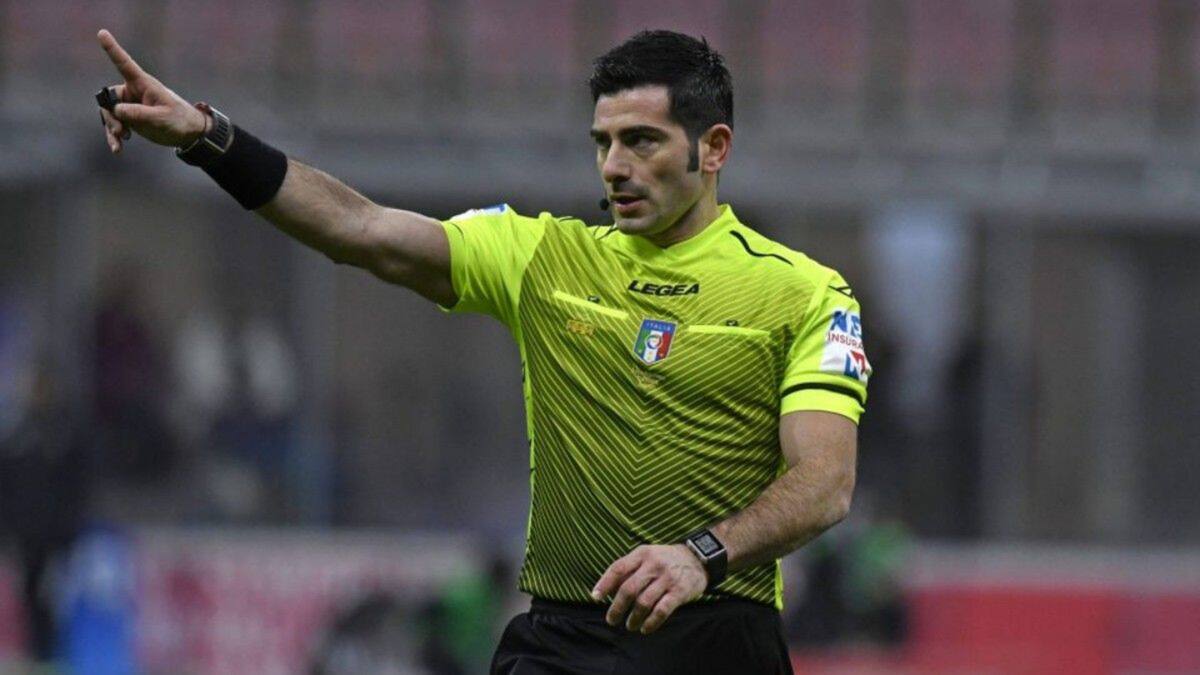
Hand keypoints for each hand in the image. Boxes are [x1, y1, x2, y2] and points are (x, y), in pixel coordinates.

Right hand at [96, 29, 208, 153]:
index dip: (112, 49)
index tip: (102, 33)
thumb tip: (116, 110)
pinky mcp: (131, 118)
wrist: (189, 134)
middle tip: (120, 132)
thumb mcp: (161, 118)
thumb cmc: (180, 120)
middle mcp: (134, 91)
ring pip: (110, 113)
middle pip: (109, 98)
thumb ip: (139, 114)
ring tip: (120, 142)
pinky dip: (114, 136)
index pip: (124, 64)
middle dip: (111, 115)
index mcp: (143, 84)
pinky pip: (115, 125)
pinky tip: (117, 149)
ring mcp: (131, 105)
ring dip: (112, 128)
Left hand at [591, 544, 706, 633]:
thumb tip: (606, 589)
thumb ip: (628, 569)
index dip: (604, 584)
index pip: (618, 568)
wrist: (699, 558)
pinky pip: (661, 611)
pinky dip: (651, 622)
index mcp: (642, 554)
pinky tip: (645, 628)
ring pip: (644, 602)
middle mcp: (654, 564)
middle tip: (612, 620)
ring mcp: (668, 578)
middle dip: (617, 607)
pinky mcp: (680, 592)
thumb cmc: (665, 560)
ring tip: (629, 625)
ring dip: (633, 618)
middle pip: (629, 589)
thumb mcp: (647, 556)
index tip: (595, 598)